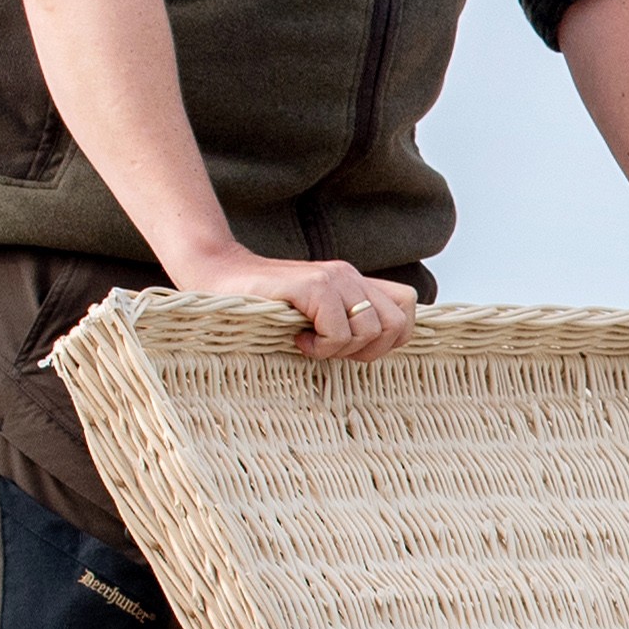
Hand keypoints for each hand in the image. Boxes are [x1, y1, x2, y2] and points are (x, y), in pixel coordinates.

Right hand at [177, 246, 416, 359]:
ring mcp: (334, 278)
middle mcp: (350, 277)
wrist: (220, 277)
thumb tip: (379, 347)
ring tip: (311, 342)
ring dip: (340, 349)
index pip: (408, 308)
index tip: (354, 349)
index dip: (392, 339)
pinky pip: (339, 330)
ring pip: (370, 330)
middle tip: (332, 350)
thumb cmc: (264, 306)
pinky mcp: (313, 285)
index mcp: (356, 283)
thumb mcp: (314, 315)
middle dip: (368, 351)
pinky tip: (299, 340)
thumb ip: (345, 321)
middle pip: (396, 325)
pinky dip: (321, 346)